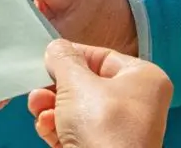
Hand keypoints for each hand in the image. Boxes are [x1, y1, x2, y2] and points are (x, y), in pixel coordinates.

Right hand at [28, 40, 171, 147]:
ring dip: (51, 108)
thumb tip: (56, 48)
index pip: (102, 56)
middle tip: (38, 89)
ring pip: (77, 110)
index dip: (72, 56)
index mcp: (143, 79)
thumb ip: (63, 59)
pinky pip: (76, 132)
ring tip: (37, 108)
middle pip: (85, 85)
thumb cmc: (102, 126)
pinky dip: (58, 128)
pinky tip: (45, 128)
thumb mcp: (77, 82)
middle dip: (56, 88)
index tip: (48, 59)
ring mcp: (120, 130)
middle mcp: (136, 103)